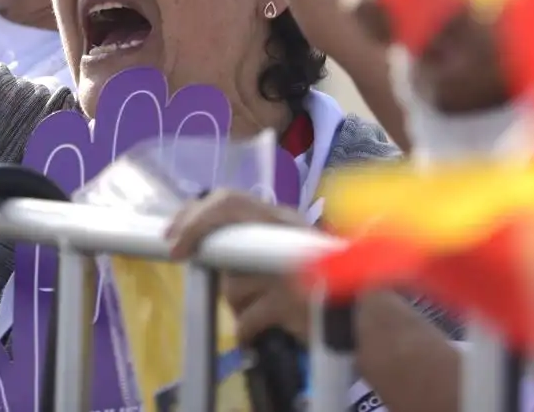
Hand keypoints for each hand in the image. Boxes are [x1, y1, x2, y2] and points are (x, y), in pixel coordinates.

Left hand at [167, 190, 313, 342]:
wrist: (361, 317)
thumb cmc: (319, 285)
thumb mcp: (287, 252)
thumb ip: (252, 243)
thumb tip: (203, 247)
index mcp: (284, 220)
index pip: (230, 201)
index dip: (195, 215)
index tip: (172, 234)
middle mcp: (286, 236)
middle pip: (225, 232)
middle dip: (196, 235)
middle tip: (178, 251)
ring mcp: (286, 268)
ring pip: (232, 284)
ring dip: (238, 302)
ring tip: (259, 308)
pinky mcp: (288, 302)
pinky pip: (246, 317)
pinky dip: (246, 330)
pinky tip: (256, 333)